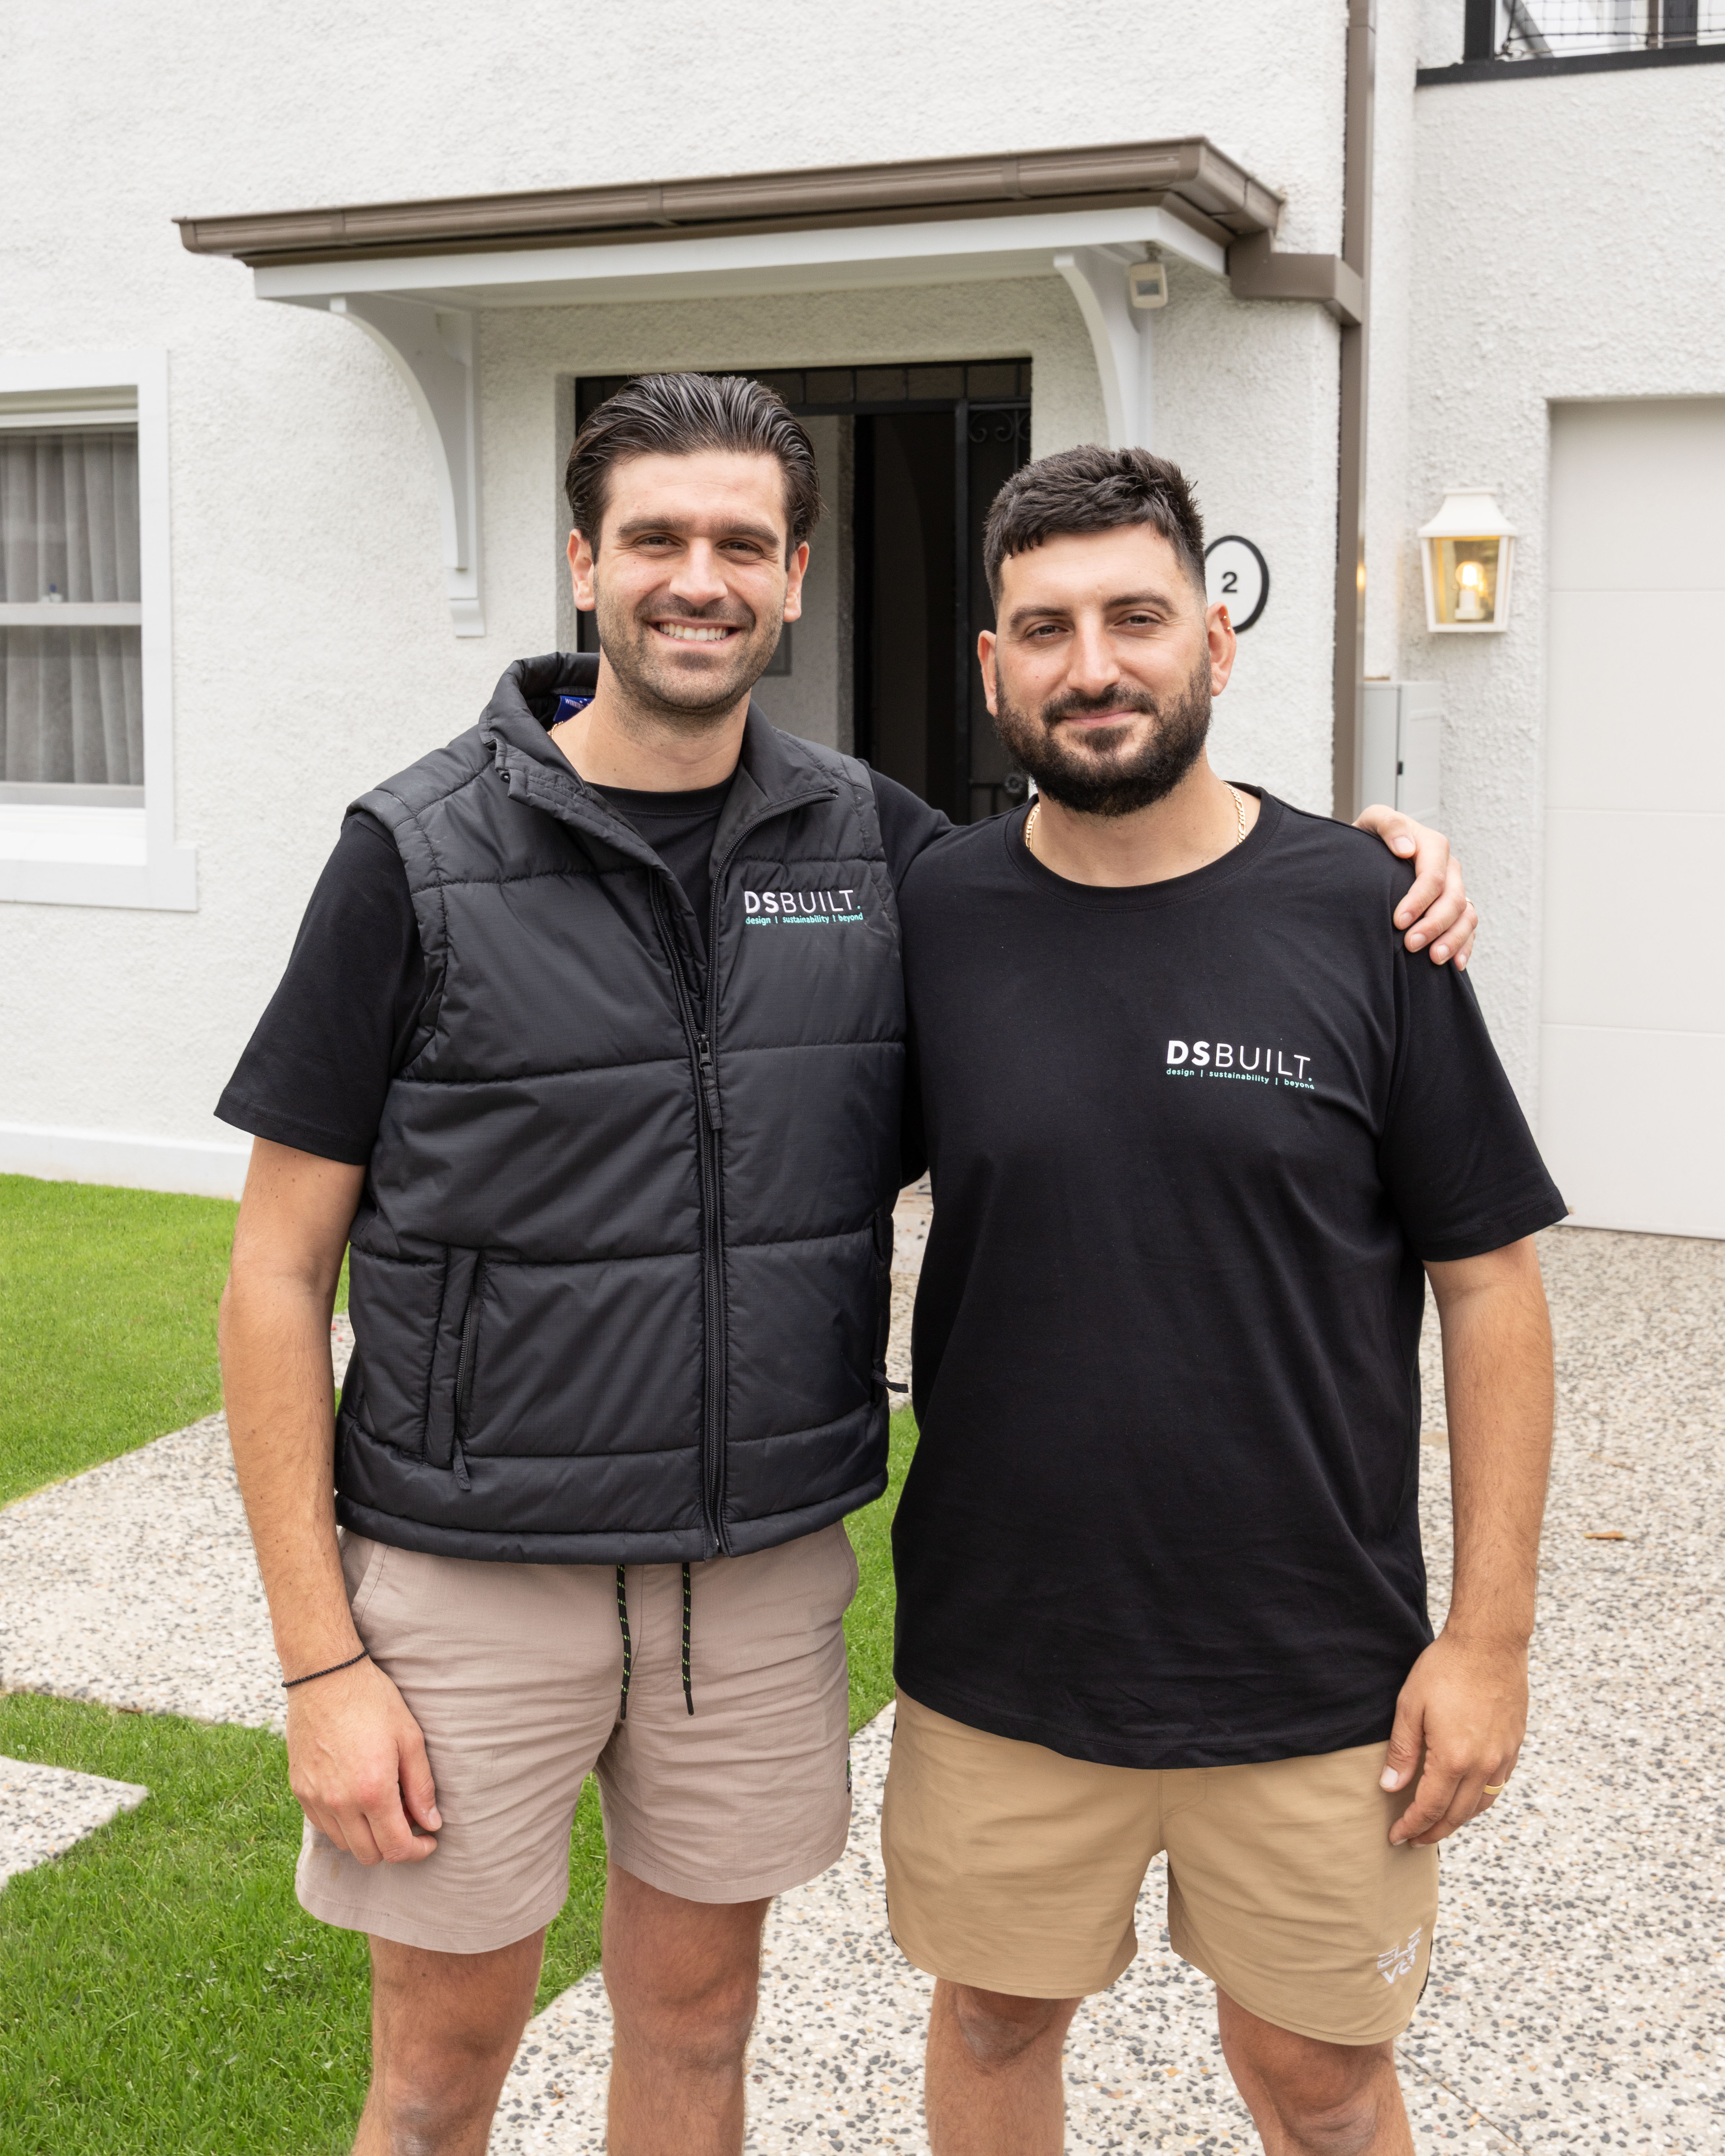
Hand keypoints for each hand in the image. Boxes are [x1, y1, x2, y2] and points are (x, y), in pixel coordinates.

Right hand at [286, 1655, 440, 1864]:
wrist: (325, 1676)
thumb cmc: (373, 1701)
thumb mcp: (410, 1738)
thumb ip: (421, 1786)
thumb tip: (432, 1824)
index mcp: (371, 1790)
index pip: (395, 1848)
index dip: (417, 1851)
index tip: (429, 1839)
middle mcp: (339, 1802)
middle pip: (369, 1855)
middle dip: (394, 1846)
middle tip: (409, 1819)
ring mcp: (315, 1798)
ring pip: (345, 1844)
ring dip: (367, 1837)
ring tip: (384, 1806)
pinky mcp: (300, 1790)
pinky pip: (323, 1825)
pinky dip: (344, 1824)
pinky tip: (358, 1798)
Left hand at [1354, 806, 1477, 968]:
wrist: (1372, 853)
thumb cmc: (1371, 838)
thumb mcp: (1374, 821)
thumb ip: (1389, 825)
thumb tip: (1406, 848)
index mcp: (1433, 846)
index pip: (1434, 875)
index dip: (1419, 900)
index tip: (1398, 921)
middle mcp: (1449, 869)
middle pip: (1452, 899)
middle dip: (1434, 925)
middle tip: (1410, 946)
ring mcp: (1456, 889)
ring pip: (1466, 916)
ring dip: (1452, 939)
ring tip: (1434, 959)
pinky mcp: (1456, 908)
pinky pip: (1469, 928)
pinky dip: (1464, 946)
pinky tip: (1454, 965)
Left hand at [1382, 1630, 1526, 1845]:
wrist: (1490, 1643)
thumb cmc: (1445, 1669)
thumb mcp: (1411, 1705)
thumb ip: (1403, 1750)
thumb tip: (1390, 1787)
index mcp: (1454, 1758)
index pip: (1430, 1807)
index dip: (1412, 1826)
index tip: (1396, 1837)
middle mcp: (1483, 1764)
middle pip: (1458, 1814)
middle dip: (1434, 1831)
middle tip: (1415, 1840)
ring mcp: (1503, 1756)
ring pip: (1481, 1805)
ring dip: (1459, 1820)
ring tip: (1438, 1825)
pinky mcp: (1514, 1745)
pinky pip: (1497, 1786)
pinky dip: (1480, 1800)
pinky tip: (1466, 1798)